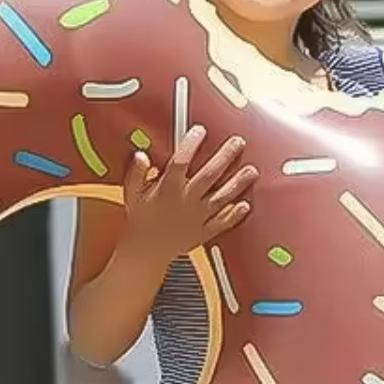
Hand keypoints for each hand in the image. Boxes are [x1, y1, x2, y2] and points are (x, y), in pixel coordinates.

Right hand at [122, 125, 256, 264]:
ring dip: (237, 184)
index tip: (200, 131)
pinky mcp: (202, 232)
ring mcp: (196, 217)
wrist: (144, 252)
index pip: (180, 163)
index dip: (190, 145)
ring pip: (221, 197)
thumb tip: (141, 155)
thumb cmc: (140, 220)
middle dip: (225, 157)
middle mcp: (185, 201)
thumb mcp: (131, 195)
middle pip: (209, 176)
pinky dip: (233, 215)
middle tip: (238, 142)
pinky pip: (221, 223)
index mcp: (167, 190)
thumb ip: (136, 174)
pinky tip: (244, 205)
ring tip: (251, 171)